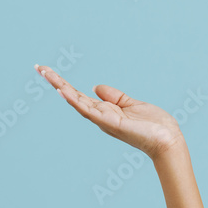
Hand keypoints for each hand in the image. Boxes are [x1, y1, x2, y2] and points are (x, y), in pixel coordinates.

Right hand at [34, 64, 184, 159]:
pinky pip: (90, 111)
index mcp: (105, 111)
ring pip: (77, 102)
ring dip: (61, 87)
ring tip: (46, 73)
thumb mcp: (131, 104)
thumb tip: (96, 87)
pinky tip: (64, 91)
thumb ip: (114, 96)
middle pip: (73, 96)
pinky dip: (76, 101)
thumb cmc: (153, 126)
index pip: (79, 95)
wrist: (168, 141)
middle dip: (56, 82)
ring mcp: (104, 120)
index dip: (64, 83)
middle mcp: (100, 116)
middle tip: (38, 67)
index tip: (48, 71)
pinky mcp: (112, 123)